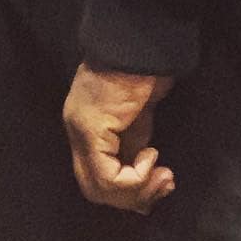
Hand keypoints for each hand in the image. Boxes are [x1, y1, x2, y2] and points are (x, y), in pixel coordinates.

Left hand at [63, 63, 175, 211]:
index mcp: (86, 128)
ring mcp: (80, 129)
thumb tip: (143, 180)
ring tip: (161, 173)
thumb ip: (133, 146)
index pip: (97, 178)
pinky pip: (108, 176)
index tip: (160, 182)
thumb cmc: (142, 71)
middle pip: (95, 189)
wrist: (138, 43)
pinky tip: (151, 155)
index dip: (129, 192)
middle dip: (133, 197)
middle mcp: (76, 131)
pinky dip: (135, 177)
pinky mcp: (90, 128)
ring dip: (137, 191)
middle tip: (163, 185)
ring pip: (99, 188)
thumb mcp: (139, 118)